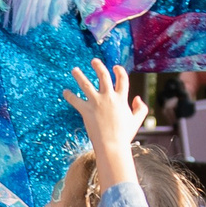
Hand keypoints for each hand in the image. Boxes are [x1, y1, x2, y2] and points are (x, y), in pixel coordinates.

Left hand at [62, 62, 147, 186]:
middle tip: (94, 61)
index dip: (119, 71)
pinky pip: (75, 100)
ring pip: (86, 84)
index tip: (115, 67)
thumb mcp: (137, 121)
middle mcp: (109, 97)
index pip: (122, 79)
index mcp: (122, 98)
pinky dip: (69, 95)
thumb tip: (137, 98)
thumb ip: (141, 108)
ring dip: (79, 75)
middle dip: (98, 66)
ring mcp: (96, 103)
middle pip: (103, 76)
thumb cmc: (125, 135)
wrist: (112, 146)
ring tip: (74, 70)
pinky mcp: (86, 110)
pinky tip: (65, 91)